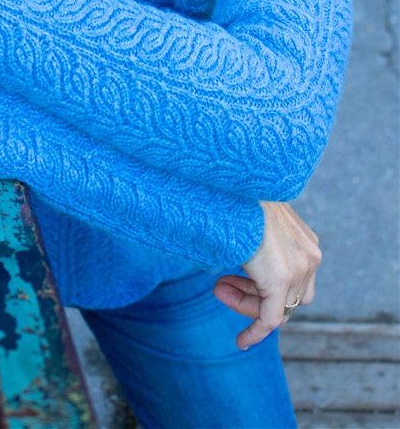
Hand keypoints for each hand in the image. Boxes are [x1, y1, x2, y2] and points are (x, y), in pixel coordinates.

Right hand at [213, 200, 320, 348]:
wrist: (231, 185)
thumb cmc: (236, 197)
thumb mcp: (256, 220)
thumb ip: (262, 242)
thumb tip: (247, 255)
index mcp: (306, 240)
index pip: (293, 280)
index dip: (261, 287)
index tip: (229, 284)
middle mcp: (310, 255)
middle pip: (289, 296)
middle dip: (254, 296)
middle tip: (220, 287)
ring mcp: (299, 268)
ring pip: (278, 307)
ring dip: (246, 304)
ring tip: (217, 288)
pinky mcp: (281, 280)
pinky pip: (271, 319)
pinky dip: (256, 332)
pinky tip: (241, 342)